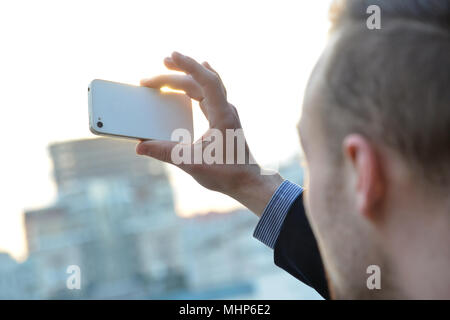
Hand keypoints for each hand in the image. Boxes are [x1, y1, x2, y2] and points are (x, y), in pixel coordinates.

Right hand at [137, 52, 282, 215]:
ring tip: (167, 69)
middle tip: (152, 74)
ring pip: (204, 86)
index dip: (189, 65)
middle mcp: (225, 109)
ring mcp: (225, 113)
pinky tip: (189, 83)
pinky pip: (207, 94)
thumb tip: (140, 146)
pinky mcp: (222, 119)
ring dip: (186, 76)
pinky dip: (194, 85)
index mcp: (222, 114)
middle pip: (201, 81)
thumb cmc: (226, 173)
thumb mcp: (192, 163)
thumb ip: (165, 153)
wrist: (247, 182)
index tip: (172, 56)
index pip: (207, 80)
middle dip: (177, 73)